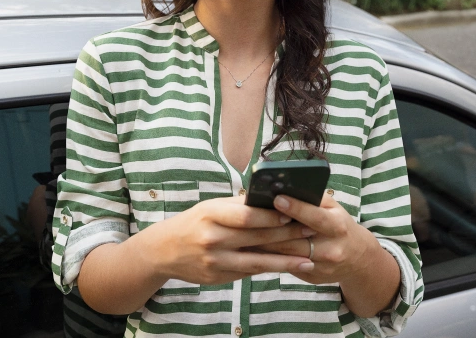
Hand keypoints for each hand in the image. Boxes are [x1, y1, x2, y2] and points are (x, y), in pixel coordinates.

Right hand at [149, 195, 313, 285]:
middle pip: (256, 237)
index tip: (295, 212)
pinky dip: (270, 270)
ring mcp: (214, 260)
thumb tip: (272, 199)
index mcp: (211, 213)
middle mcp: (212, 238)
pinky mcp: (217, 277)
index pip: (247, 215)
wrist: (164, 250)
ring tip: (309, 260)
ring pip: (257, 261)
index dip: (272, 215)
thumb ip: (238, 206)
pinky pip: (249, 272)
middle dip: (286, 235)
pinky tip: (288, 268)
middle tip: (311, 232)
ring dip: (285, 260)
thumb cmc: (194, 223)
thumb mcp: (211, 207)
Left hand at [258, 192, 401, 316]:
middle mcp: (330, 249)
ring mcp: (321, 267)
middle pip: (294, 240)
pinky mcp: (311, 277)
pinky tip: (253, 248)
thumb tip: (286, 187)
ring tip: (244, 232)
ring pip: (286, 256)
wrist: (358, 258)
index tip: (277, 198)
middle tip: (248, 217)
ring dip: (264, 244)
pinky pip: (286, 266)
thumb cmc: (339, 224)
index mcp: (337, 227)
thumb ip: (314, 199)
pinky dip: (269, 257)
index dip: (296, 208)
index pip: (314, 217)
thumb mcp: (334, 209)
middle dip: (270, 229)